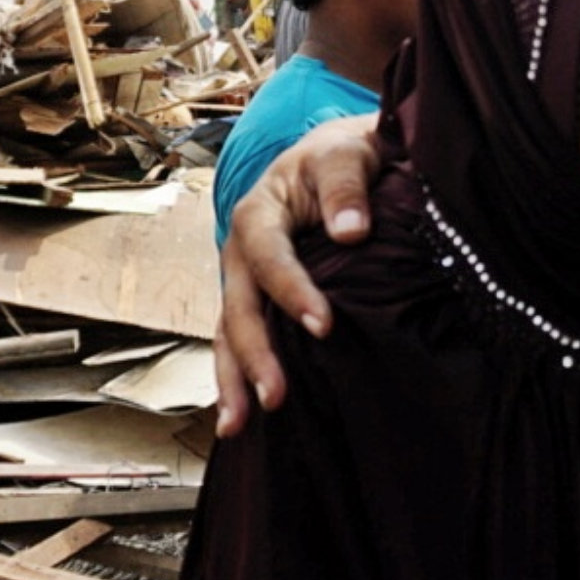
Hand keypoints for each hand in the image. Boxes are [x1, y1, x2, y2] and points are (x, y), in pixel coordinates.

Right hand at [215, 113, 383, 434]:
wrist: (334, 159)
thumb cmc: (342, 157)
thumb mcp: (348, 152)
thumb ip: (347, 185)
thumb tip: (350, 231)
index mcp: (260, 212)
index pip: (269, 254)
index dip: (292, 289)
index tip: (323, 324)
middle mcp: (241, 251)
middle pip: (238, 306)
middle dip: (254, 354)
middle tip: (276, 397)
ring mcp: (244, 280)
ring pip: (229, 333)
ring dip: (233, 380)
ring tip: (238, 426)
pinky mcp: (257, 302)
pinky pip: (239, 342)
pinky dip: (238, 379)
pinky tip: (242, 422)